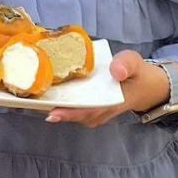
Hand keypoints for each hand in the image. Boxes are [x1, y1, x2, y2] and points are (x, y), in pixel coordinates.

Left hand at [44, 50, 177, 128]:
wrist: (144, 85)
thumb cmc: (137, 73)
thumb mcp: (135, 63)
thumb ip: (126, 64)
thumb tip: (115, 72)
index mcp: (112, 103)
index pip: (88, 111)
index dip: (70, 113)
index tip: (52, 113)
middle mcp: (100, 111)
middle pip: (74, 114)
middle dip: (54, 110)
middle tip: (32, 103)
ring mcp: (94, 111)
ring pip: (71, 113)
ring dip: (53, 107)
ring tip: (33, 98)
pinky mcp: (89, 106)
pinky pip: (72, 108)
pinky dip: (59, 102)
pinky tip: (45, 93)